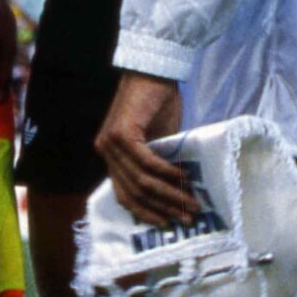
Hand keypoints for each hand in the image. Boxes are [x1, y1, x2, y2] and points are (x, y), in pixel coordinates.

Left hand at [94, 73, 195, 226]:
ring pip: (141, 181)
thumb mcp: (158, 142)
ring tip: (191, 203)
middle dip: (164, 208)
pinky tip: (182, 178)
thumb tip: (178, 195)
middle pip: (134, 193)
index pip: (124, 196)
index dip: (146, 212)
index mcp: (111, 158)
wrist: (153, 73)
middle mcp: (105, 153)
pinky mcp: (120, 134)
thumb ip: (158, 165)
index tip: (168, 224)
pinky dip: (166, 173)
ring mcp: (110, 144)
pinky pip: (145, 162)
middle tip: (188, 218)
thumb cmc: (157, 105)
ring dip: (169, 195)